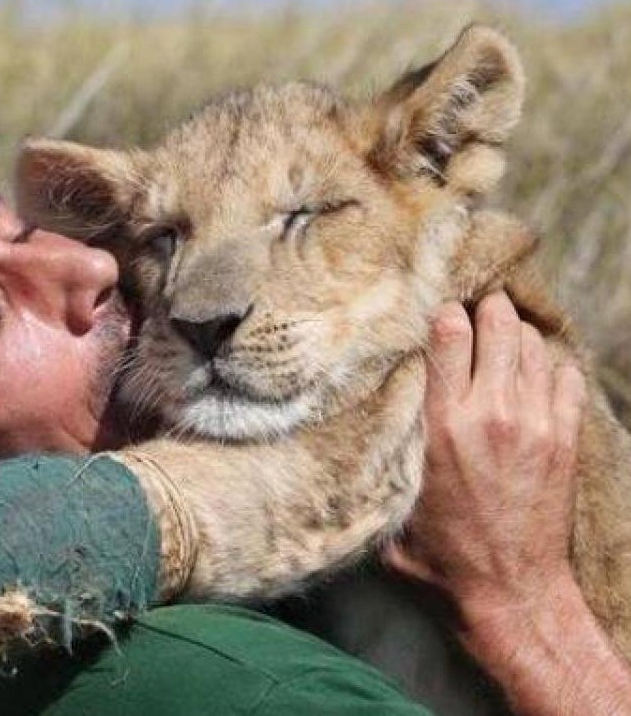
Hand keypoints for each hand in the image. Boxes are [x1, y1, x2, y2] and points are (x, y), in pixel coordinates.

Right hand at [384, 291, 585, 622]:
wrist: (511, 592)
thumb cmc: (441, 556)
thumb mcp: (391, 508)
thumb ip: (374, 466)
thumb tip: (336, 439)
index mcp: (442, 426)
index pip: (449, 334)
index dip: (443, 313)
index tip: (437, 315)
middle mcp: (491, 414)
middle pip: (497, 324)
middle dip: (485, 310)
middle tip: (474, 314)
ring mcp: (535, 423)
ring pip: (533, 343)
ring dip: (515, 334)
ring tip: (500, 339)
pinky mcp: (565, 439)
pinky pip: (566, 374)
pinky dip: (551, 364)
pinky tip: (532, 374)